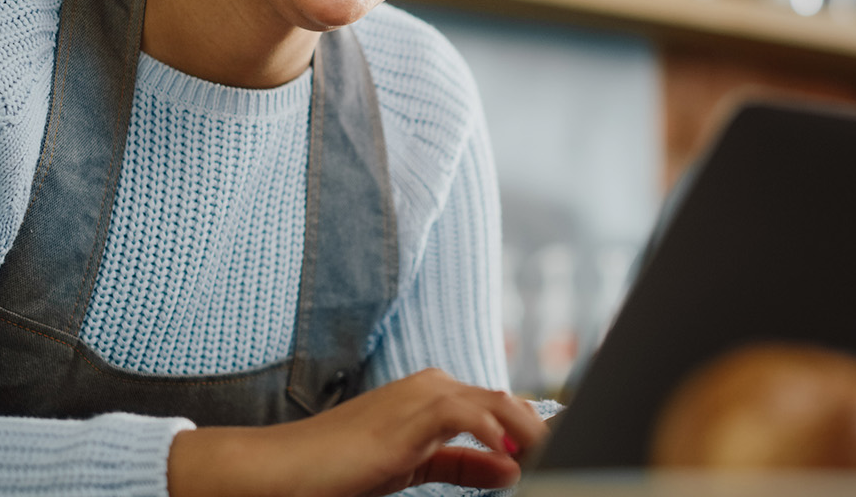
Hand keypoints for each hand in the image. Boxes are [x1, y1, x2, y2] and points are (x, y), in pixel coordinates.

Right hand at [168, 368, 548, 496]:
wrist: (282, 469)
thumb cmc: (338, 470)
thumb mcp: (411, 468)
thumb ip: (461, 465)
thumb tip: (511, 469)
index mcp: (432, 396)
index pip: (499, 408)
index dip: (535, 430)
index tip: (563, 452)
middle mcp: (432, 386)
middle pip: (506, 402)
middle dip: (542, 430)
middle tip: (574, 456)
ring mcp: (422, 396)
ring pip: (497, 405)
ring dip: (532, 433)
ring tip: (557, 458)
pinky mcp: (412, 415)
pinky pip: (472, 417)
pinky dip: (499, 435)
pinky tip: (516, 460)